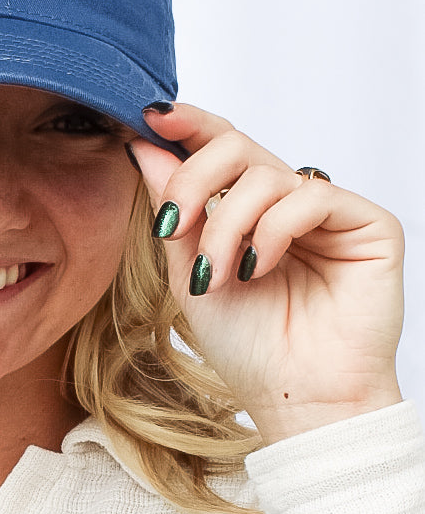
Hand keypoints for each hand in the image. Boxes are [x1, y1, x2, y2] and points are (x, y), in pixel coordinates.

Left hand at [129, 103, 404, 444]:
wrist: (295, 396)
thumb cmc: (248, 346)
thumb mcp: (189, 271)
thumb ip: (173, 209)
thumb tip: (145, 145)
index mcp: (249, 209)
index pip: (220, 147)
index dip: (188, 125)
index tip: (150, 117)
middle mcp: (289, 202)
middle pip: (236, 146)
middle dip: (193, 180)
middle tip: (173, 225)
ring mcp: (330, 211)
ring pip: (265, 174)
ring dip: (227, 225)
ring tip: (217, 275)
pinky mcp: (369, 223)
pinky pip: (310, 196)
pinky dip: (272, 230)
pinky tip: (259, 267)